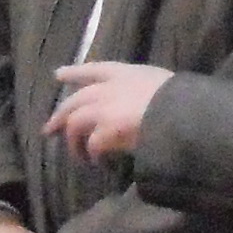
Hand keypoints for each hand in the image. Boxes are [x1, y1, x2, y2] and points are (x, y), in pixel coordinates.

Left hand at [46, 62, 173, 161]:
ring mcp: (104, 109)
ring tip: (79, 157)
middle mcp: (108, 88)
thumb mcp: (161, 85)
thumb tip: (137, 105)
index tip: (58, 75)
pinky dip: (92, 154)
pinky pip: (91, 144)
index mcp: (125, 73)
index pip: (94, 69)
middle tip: (49, 129)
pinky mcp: (104, 130)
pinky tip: (97, 162)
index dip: (75, 72)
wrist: (183, 112)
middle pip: (75, 100)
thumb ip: (143, 91)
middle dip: (60, 115)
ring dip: (73, 141)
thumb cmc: (180, 98)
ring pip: (75, 122)